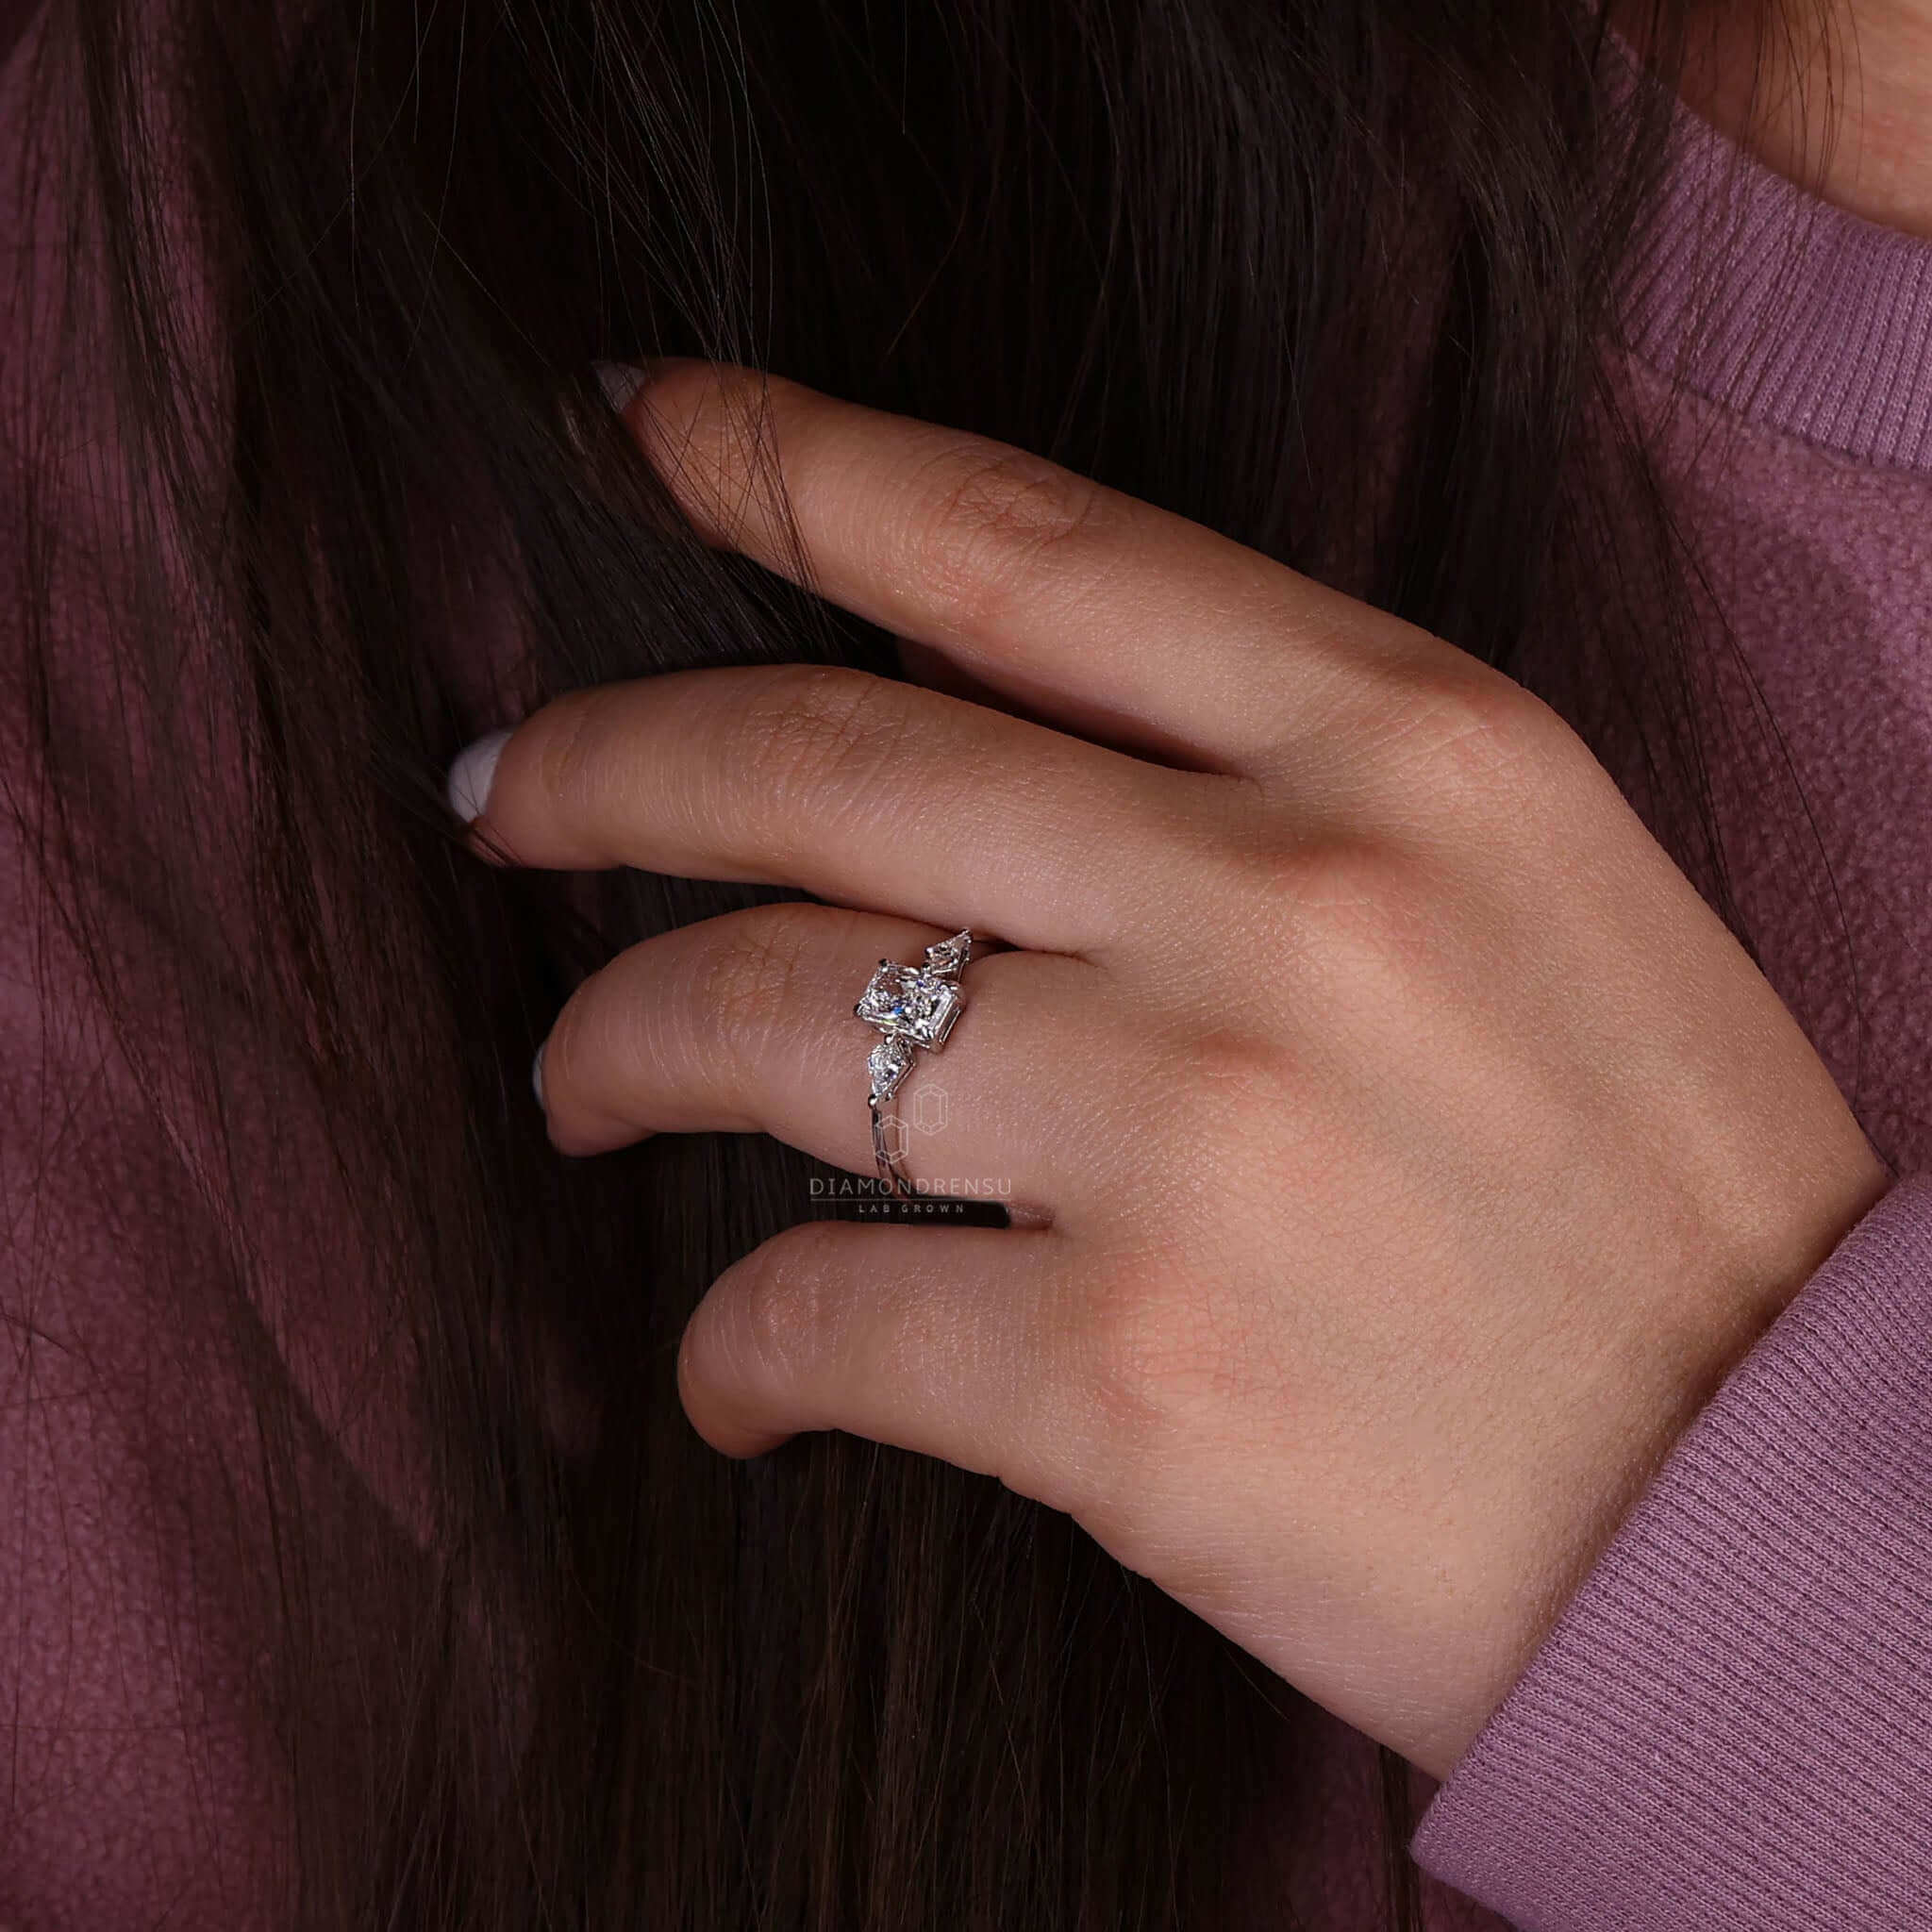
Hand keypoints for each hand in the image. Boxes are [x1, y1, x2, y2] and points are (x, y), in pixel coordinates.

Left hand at [452, 362, 1888, 1777]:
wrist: (1786, 1512)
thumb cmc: (1654, 1195)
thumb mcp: (1519, 887)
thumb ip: (1269, 774)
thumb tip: (974, 729)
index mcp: (1408, 744)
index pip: (1020, 541)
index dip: (790, 460)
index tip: (644, 427)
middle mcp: (1286, 899)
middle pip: (823, 760)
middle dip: (605, 764)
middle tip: (507, 795)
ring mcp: (1195, 1131)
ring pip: (759, 1020)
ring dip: (612, 1046)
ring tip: (575, 1082)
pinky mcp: (1125, 1377)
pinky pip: (807, 1313)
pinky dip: (730, 1352)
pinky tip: (736, 1378)